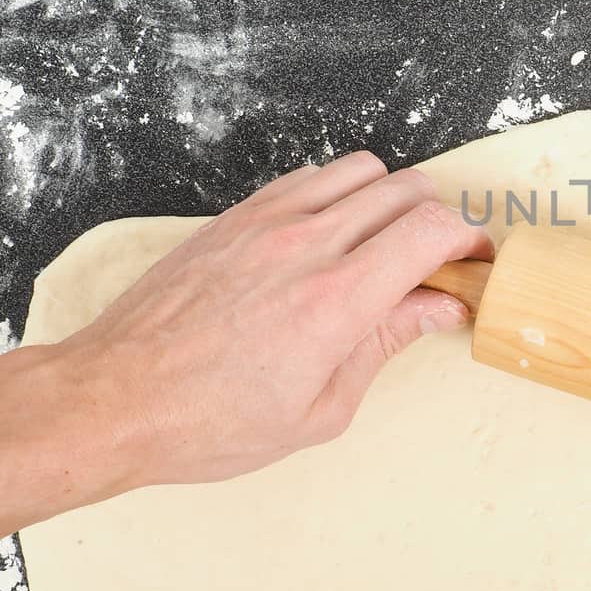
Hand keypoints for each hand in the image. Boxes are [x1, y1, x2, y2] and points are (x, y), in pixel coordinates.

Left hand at [52, 152, 491, 485]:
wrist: (115, 399)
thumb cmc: (210, 421)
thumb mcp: (321, 409)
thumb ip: (386, 345)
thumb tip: (438, 309)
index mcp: (337, 301)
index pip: (431, 230)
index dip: (469, 241)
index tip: (475, 264)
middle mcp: (307, 246)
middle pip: (407, 189)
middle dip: (439, 218)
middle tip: (439, 260)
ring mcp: (268, 222)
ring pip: (361, 169)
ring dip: (390, 199)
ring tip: (385, 244)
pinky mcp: (236, 217)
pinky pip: (308, 177)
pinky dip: (338, 195)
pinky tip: (331, 238)